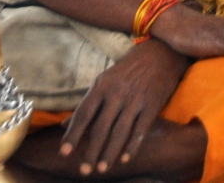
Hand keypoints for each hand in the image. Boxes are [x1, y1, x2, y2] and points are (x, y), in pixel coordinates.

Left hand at [60, 38, 188, 174]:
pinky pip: (140, 129)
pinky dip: (133, 146)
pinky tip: (125, 158)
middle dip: (91, 151)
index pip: (83, 114)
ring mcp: (135, 99)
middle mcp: (117, 93)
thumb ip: (87, 103)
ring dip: (110, 153)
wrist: (160, 53)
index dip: (73, 134)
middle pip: (101, 127)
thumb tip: (63, 125)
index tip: (64, 153)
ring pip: (120, 132)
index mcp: (102, 85)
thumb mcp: (105, 80)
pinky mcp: (152, 104)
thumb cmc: (128, 70)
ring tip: (102, 168)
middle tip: (85, 171)